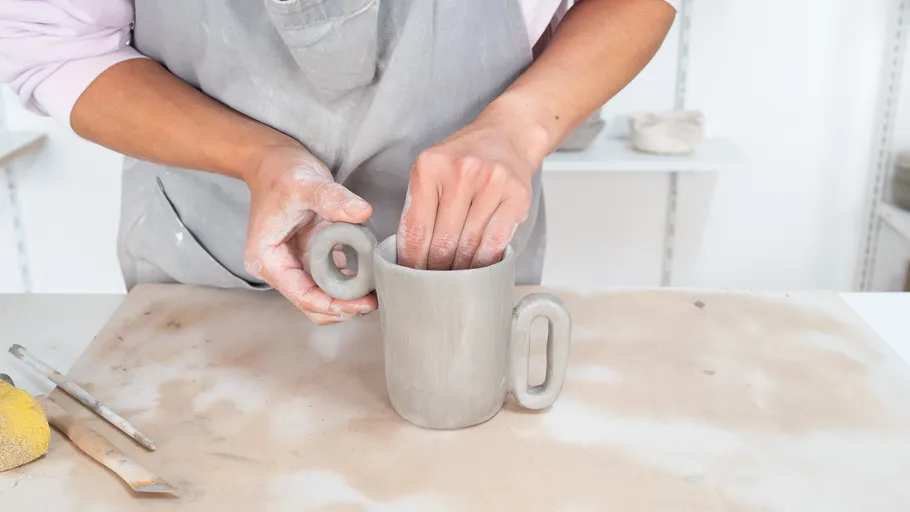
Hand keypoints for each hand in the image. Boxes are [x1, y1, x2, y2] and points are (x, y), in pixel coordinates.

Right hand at [243, 145, 377, 324]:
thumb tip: (362, 212)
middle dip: (343, 307)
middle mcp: (279, 268)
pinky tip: (371, 274)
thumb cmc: (282, 172)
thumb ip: (332, 198)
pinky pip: (331, 280)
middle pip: (312, 304)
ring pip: (323, 297)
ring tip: (377, 288)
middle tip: (375, 299)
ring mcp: (294, 264)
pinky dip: (349, 282)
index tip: (364, 302)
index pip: (302, 295)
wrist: (274, 161)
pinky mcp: (309, 258)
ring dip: (348, 298)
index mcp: (268, 259)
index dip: (334, 304)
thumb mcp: (305, 183)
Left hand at [397, 103, 548, 270]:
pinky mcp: (516, 195)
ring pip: (469, 244)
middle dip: (434, 269)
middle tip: (431, 286)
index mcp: (430, 167)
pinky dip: (485, 261)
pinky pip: (495, 241)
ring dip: (460, 270)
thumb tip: (409, 254)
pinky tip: (478, 270)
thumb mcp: (434, 170)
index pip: (415, 227)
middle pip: (441, 240)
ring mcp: (491, 182)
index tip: (409, 277)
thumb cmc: (467, 157)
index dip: (411, 260)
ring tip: (454, 282)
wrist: (509, 134)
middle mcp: (460, 172)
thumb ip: (420, 206)